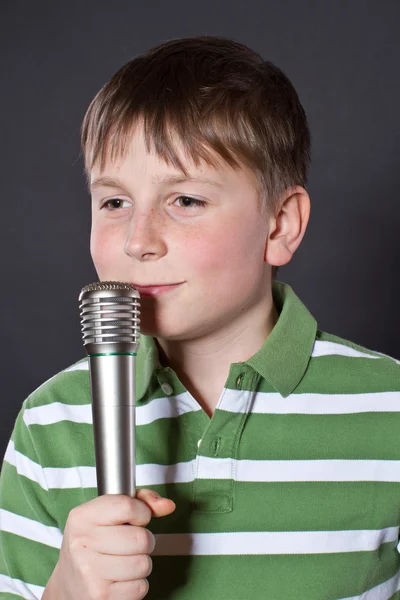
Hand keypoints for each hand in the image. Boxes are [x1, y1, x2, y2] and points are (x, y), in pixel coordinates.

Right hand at [43, 489, 175, 599]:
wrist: (69, 584)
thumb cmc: (95, 543)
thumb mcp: (108, 514)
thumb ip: (140, 502)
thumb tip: (168, 505)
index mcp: (82, 517)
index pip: (127, 506)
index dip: (142, 512)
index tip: (136, 518)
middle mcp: (82, 543)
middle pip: (141, 538)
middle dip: (144, 541)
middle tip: (130, 544)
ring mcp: (90, 572)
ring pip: (144, 563)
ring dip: (141, 563)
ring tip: (124, 562)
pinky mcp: (101, 597)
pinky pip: (140, 587)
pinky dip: (136, 584)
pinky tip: (120, 580)